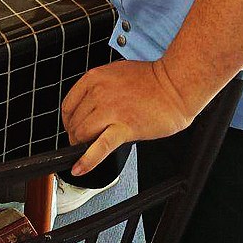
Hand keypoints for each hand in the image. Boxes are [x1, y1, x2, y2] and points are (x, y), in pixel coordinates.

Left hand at [62, 60, 192, 175]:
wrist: (175, 85)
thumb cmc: (152, 80)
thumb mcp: (115, 73)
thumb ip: (98, 87)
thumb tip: (88, 105)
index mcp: (95, 78)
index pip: (68, 105)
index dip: (68, 121)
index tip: (72, 127)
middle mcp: (99, 92)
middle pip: (74, 122)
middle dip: (77, 135)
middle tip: (83, 141)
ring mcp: (111, 110)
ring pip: (82, 134)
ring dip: (82, 146)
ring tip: (87, 150)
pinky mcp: (124, 127)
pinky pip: (100, 147)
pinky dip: (88, 161)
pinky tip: (80, 169)